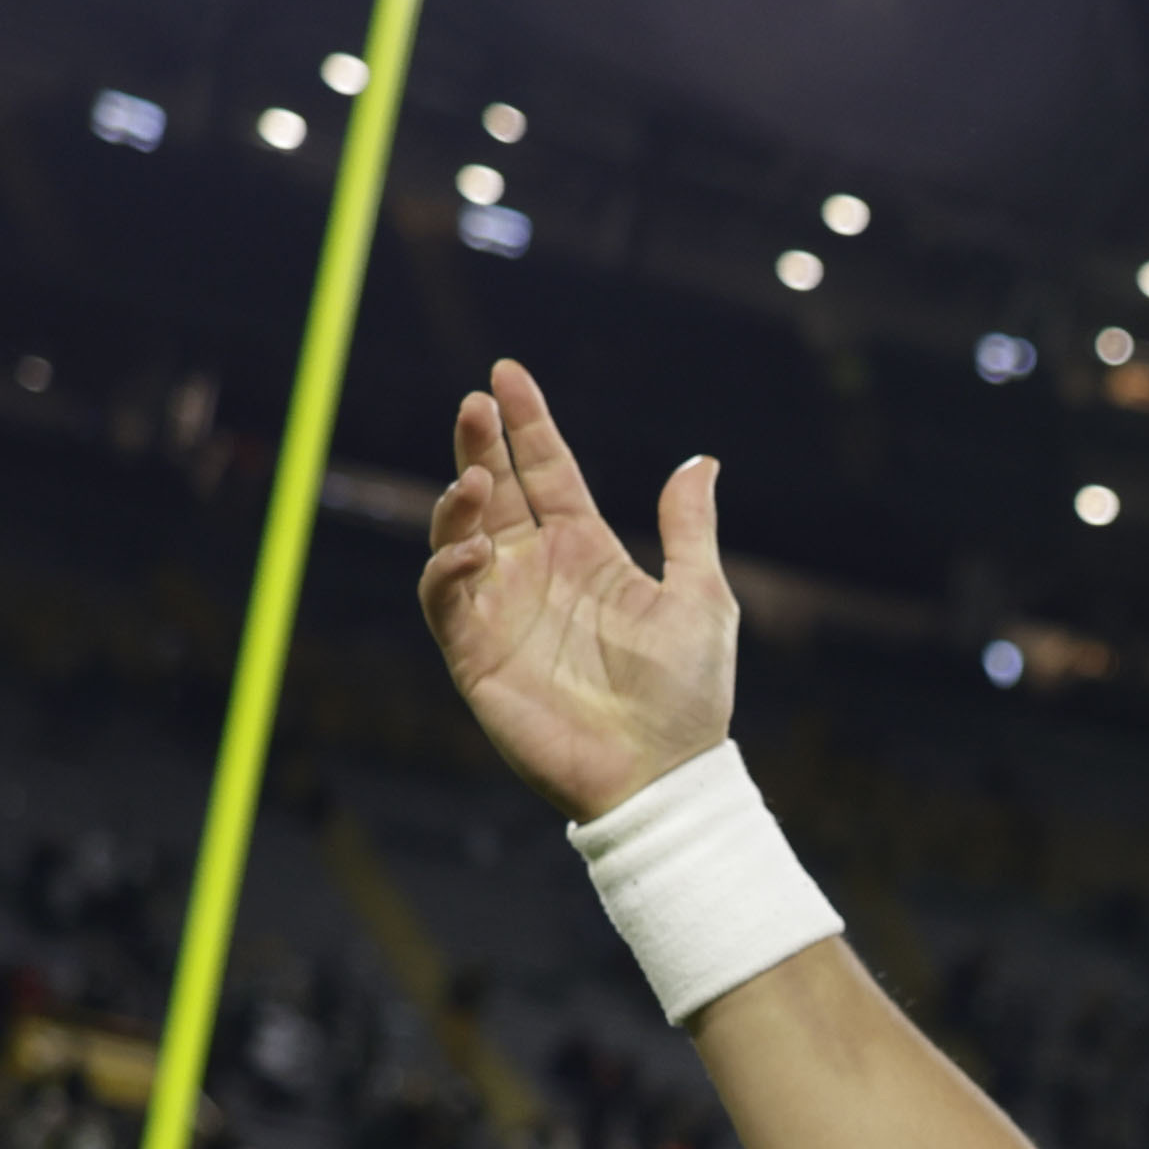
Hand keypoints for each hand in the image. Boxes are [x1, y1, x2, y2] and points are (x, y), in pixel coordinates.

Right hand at [416, 359, 735, 820]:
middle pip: (495, 492)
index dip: (527, 424)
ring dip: (458, 503)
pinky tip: (475, 551)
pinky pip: (446, 600)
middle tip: (475, 404)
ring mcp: (503, 611)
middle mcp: (538, 574)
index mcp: (588, 552)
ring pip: (457, 537)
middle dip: (480, 444)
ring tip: (475, 480)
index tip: (507, 374)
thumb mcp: (702, 598)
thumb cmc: (687, 695)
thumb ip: (689, 529)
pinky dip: (449, 569)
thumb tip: (701, 460)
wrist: (661, 774)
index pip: (547, 472)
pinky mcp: (476, 656)